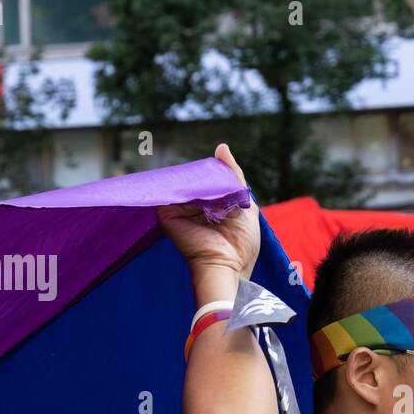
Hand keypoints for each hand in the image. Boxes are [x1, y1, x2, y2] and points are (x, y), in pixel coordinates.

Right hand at [157, 144, 260, 280]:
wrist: (229, 266)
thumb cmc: (241, 244)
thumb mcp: (247, 205)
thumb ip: (236, 177)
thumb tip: (221, 147)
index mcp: (211, 206)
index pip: (210, 180)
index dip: (216, 172)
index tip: (222, 166)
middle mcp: (193, 207)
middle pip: (195, 180)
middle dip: (206, 175)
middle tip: (215, 175)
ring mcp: (179, 210)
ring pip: (184, 183)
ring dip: (195, 180)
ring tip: (206, 185)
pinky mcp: (166, 214)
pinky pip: (170, 192)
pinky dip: (180, 185)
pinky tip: (192, 184)